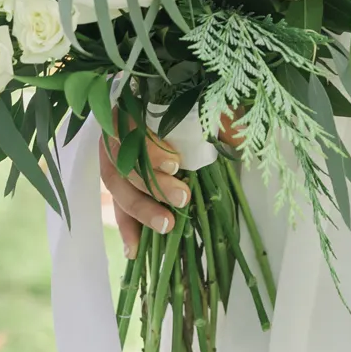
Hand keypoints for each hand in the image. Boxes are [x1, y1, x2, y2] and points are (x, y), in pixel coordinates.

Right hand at [99, 112, 247, 251]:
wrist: (179, 100)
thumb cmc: (192, 102)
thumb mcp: (205, 103)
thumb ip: (217, 116)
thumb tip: (238, 138)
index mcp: (133, 106)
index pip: (132, 129)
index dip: (150, 150)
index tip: (176, 163)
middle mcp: (116, 132)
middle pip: (124, 163)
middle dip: (153, 185)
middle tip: (182, 198)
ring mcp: (112, 158)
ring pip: (118, 187)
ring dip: (141, 210)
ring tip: (166, 225)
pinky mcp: (119, 182)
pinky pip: (117, 206)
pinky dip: (126, 228)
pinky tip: (134, 251)